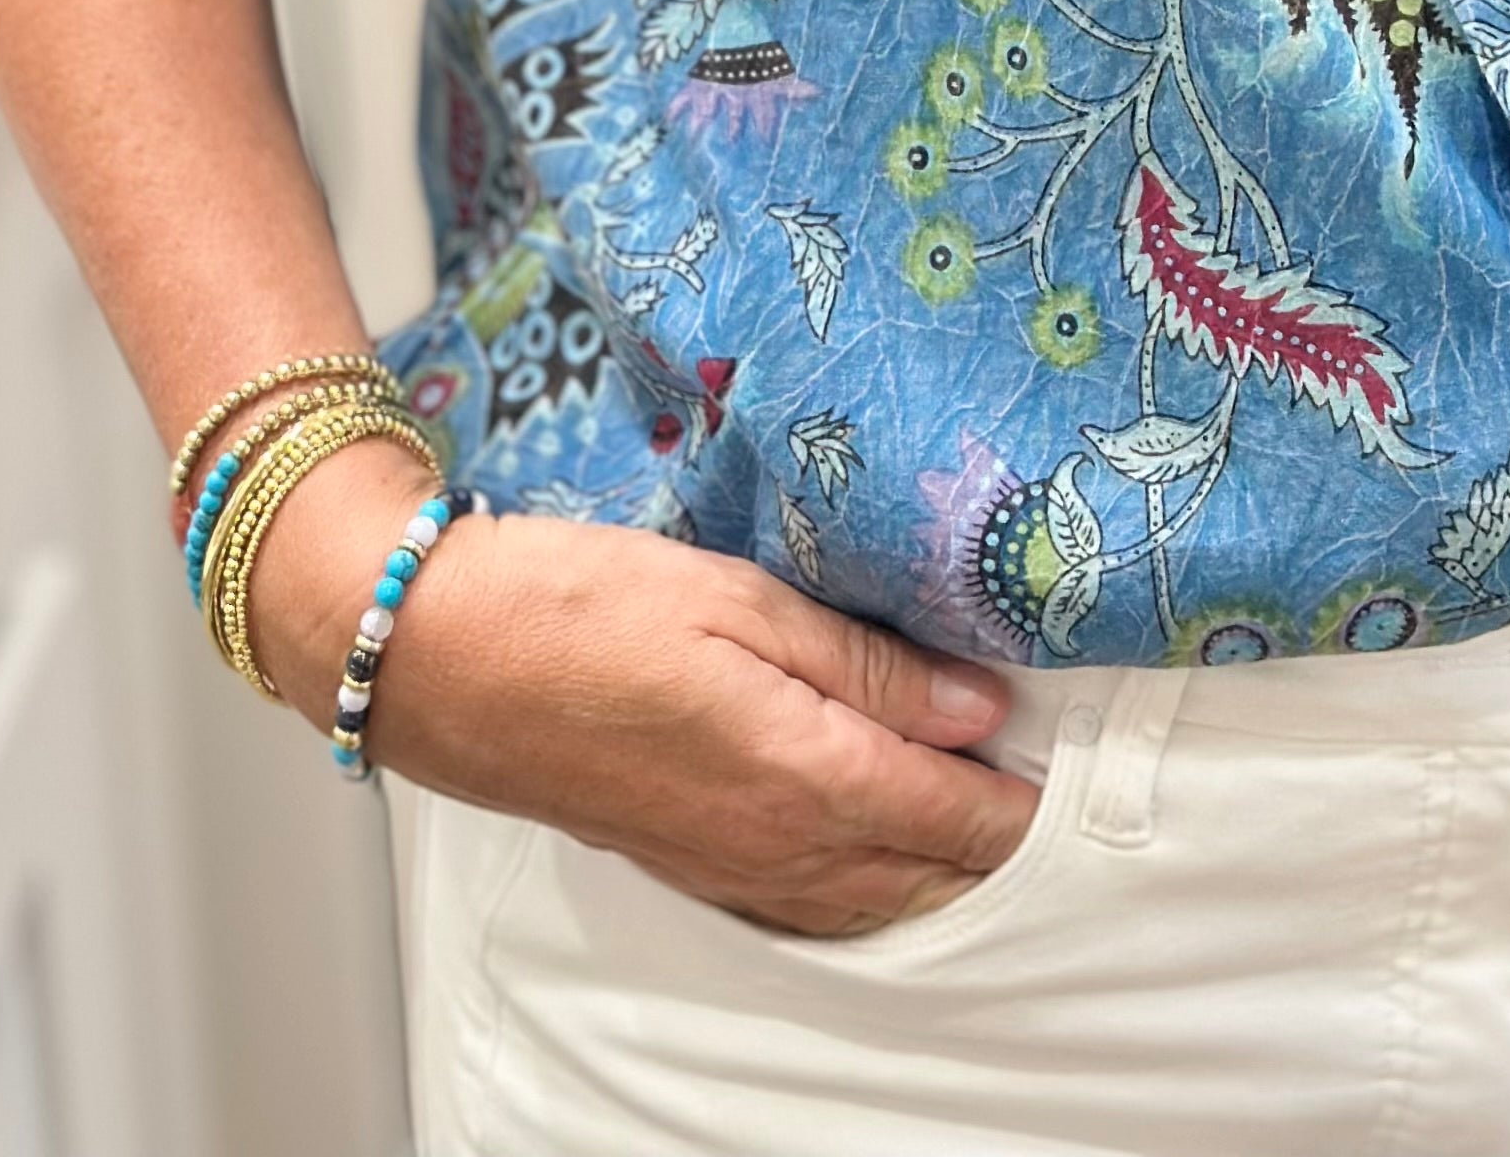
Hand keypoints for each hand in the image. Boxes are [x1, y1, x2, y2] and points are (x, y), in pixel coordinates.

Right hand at [250, 445, 1033, 935]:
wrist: (446, 659)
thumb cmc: (585, 605)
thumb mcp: (743, 602)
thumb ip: (868, 665)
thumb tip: (979, 707)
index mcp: (799, 769)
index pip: (950, 811)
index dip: (1015, 796)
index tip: (1063, 760)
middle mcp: (772, 841)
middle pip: (920, 874)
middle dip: (989, 844)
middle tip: (1043, 792)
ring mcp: (725, 865)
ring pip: (864, 902)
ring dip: (931, 876)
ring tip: (982, 828)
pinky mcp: (685, 864)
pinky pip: (803, 907)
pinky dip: (861, 893)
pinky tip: (876, 861)